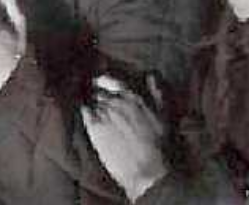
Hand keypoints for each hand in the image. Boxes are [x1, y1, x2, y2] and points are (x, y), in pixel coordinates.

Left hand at [81, 75, 167, 201]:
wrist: (148, 171)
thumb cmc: (160, 146)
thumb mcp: (164, 116)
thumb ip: (156, 93)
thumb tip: (151, 76)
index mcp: (133, 97)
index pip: (112, 80)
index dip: (105, 81)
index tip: (100, 82)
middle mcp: (116, 101)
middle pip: (99, 90)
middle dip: (96, 93)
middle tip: (92, 96)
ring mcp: (104, 112)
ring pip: (91, 99)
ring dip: (90, 101)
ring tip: (88, 105)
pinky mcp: (94, 126)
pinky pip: (84, 110)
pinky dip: (84, 110)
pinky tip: (85, 114)